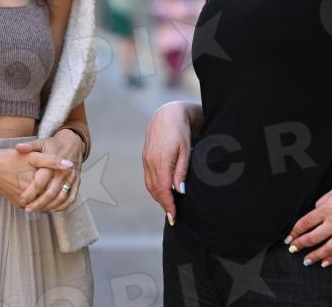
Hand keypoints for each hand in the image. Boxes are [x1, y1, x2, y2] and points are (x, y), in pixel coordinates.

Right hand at [0, 147, 73, 207]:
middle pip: (49, 199)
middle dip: (57, 191)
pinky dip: (39, 198)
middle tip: (63, 181)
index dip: (62, 183)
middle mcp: (27, 200)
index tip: (68, 175)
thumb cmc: (10, 159)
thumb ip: (52, 161)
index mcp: (33, 187)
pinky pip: (32, 203)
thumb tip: (70, 165)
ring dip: (49, 196)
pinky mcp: (16, 204)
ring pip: (41, 203)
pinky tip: (42, 188)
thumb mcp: (33, 156)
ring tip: (55, 184)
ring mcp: (21, 203)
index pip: (55, 190)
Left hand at [15, 130, 84, 211]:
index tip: (21, 199)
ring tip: (37, 210)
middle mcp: (64, 171)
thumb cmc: (53, 145)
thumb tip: (17, 147)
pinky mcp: (77, 182)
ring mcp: (72, 178)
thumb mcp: (40, 143)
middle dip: (38, 203)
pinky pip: (71, 198)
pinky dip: (62, 206)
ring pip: (61, 197)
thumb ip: (29, 146)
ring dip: (49, 206)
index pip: (41, 181)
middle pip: (51, 192)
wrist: (73, 143)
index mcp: (53, 162)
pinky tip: (52, 208)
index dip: (30, 192)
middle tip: (28, 209)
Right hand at [142, 102, 191, 224]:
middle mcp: (150, 161)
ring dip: (158, 197)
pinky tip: (163, 192)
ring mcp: (146, 159)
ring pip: (150, 185)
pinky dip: (155, 188)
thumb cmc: (180, 131)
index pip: (163, 190)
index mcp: (161, 160)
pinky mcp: (145, 157)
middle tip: (173, 215)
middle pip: (155, 190)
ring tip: (169, 206)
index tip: (174, 216)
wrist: (167, 115)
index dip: (168, 205)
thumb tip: (179, 191)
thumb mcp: (185, 151)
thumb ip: (181, 171)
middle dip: (163, 204)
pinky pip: (148, 177)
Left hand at [283, 175, 331, 267]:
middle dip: (300, 245)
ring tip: (306, 261)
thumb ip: (322, 203)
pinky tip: (325, 262)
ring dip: (314, 256)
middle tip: (293, 249)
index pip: (305, 223)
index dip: (295, 232)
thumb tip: (315, 211)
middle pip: (313, 238)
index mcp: (326, 209)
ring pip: (326, 249)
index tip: (289, 237)